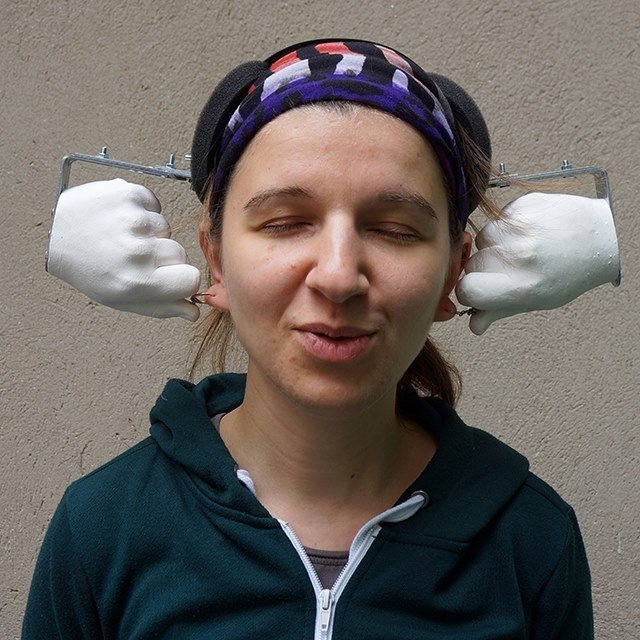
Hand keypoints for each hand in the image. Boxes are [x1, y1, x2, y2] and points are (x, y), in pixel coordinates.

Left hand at [47, 179, 200, 319]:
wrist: (56, 234)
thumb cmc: (90, 270)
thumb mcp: (121, 298)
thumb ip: (162, 307)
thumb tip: (193, 311)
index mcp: (138, 282)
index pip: (191, 279)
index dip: (182, 279)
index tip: (170, 277)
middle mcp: (138, 251)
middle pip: (180, 254)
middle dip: (163, 257)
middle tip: (133, 256)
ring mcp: (134, 220)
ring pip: (165, 229)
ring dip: (149, 233)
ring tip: (122, 236)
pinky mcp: (129, 195)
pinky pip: (155, 206)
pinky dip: (143, 211)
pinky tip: (122, 219)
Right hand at [456, 192, 619, 334]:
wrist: (601, 237)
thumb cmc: (569, 274)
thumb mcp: (538, 300)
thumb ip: (500, 310)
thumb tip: (474, 325)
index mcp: (524, 286)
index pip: (467, 289)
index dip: (469, 291)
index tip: (478, 290)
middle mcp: (521, 255)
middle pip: (472, 264)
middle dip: (482, 269)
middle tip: (507, 270)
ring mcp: (523, 226)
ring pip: (482, 238)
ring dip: (493, 245)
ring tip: (518, 248)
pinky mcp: (525, 204)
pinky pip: (498, 218)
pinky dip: (507, 226)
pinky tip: (528, 231)